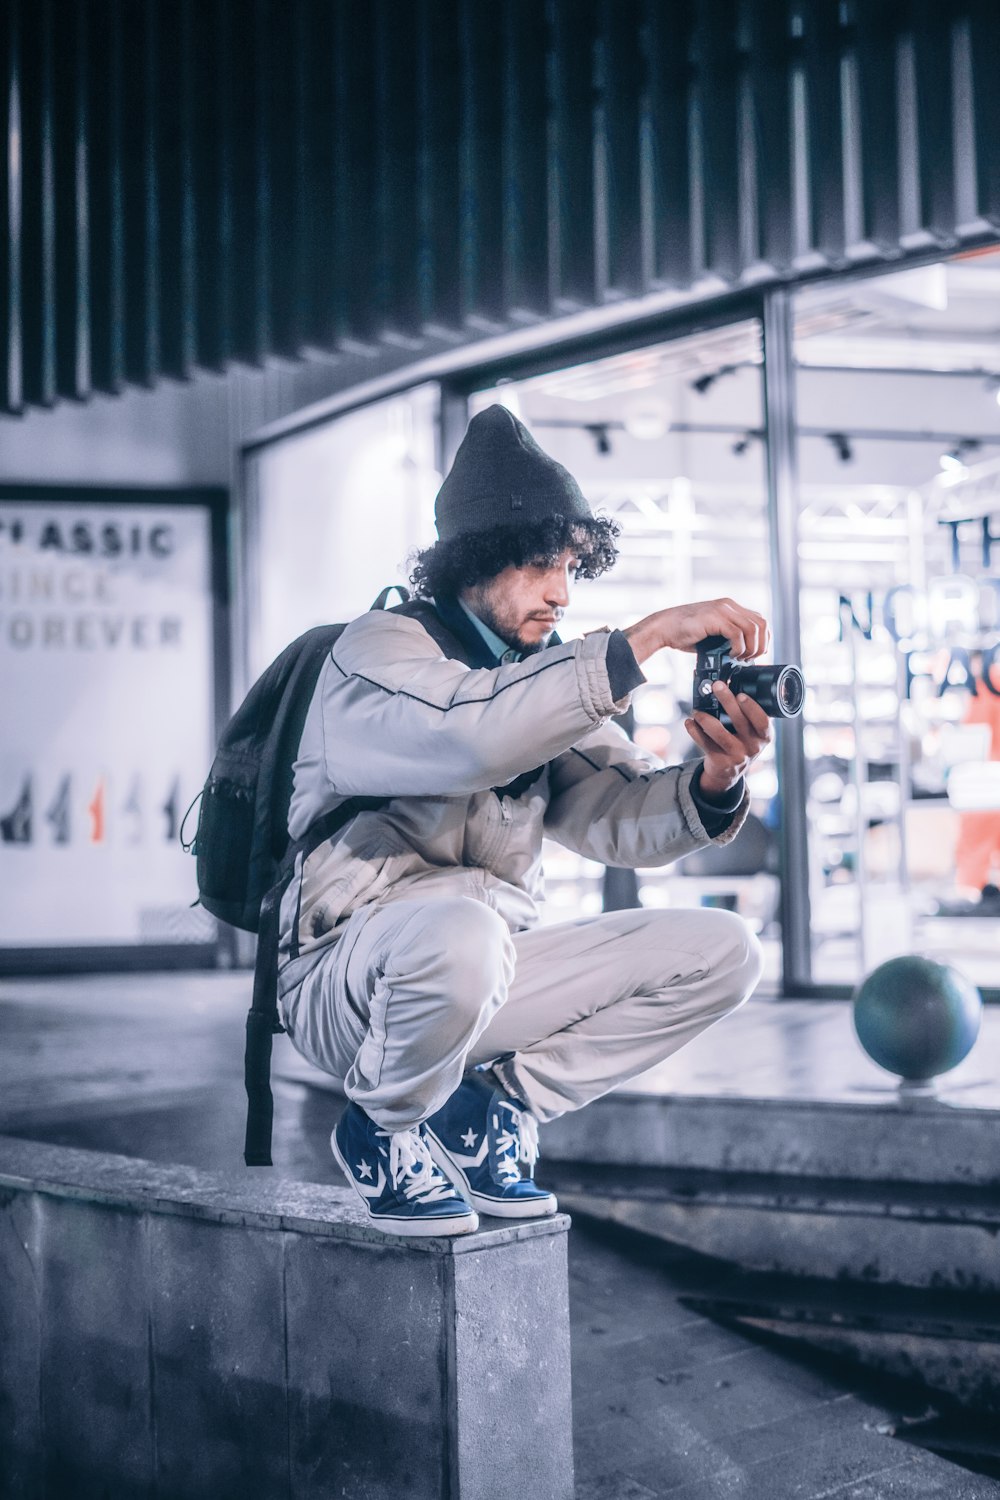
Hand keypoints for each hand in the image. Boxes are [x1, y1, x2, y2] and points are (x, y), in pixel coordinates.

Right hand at [623, 598, 768, 664]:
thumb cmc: (685, 633)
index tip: (756, 654)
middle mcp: (729, 605)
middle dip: (761, 645)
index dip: (764, 639)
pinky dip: (738, 647)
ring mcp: (722, 609)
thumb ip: (728, 637)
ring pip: (752, 628)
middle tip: (750, 658)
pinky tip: (731, 654)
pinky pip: (737, 634)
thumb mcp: (712, 633)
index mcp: (730, 607)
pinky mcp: (714, 618)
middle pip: (761, 623)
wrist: (663, 628)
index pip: (760, 620)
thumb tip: (744, 653)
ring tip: (740, 658)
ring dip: (751, 648)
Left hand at [685, 679, 771, 795]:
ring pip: (720, 734)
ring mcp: (737, 756)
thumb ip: (746, 715)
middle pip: (740, 722)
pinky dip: (695, 731)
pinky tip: (690, 722)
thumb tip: (730, 685)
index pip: (762, 721)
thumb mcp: (750, 732)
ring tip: (697, 710)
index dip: (752, 708)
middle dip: (727, 701)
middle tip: (717, 686)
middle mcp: (753, 746)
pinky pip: (705, 744)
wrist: (729, 773)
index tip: (741, 695)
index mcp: (763, 736)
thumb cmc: (740, 743)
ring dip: (706, 719)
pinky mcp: (721, 762)